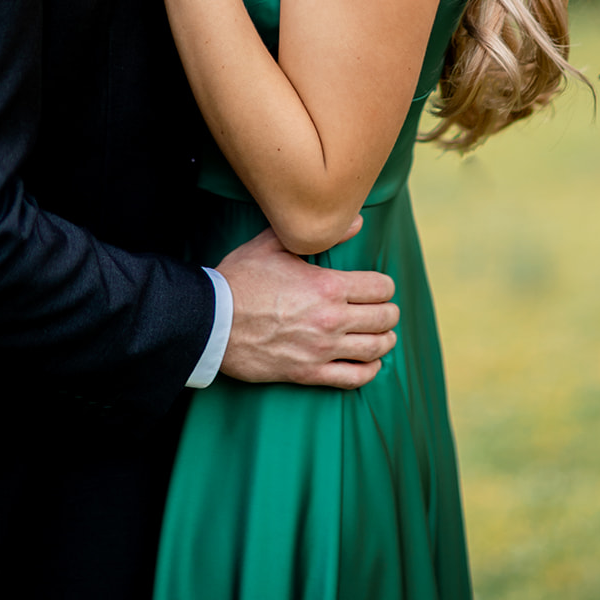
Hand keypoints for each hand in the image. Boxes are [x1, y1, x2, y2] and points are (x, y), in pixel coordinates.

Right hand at [218, 228, 398, 389]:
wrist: (212, 320)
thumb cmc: (241, 278)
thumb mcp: (274, 243)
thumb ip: (319, 234)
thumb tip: (356, 221)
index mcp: (327, 286)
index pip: (380, 288)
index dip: (384, 285)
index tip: (378, 286)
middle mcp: (331, 320)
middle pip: (384, 318)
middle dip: (388, 311)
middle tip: (383, 308)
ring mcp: (322, 350)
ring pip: (376, 348)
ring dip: (384, 339)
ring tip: (382, 334)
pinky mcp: (310, 374)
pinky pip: (355, 378)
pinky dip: (370, 370)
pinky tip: (370, 361)